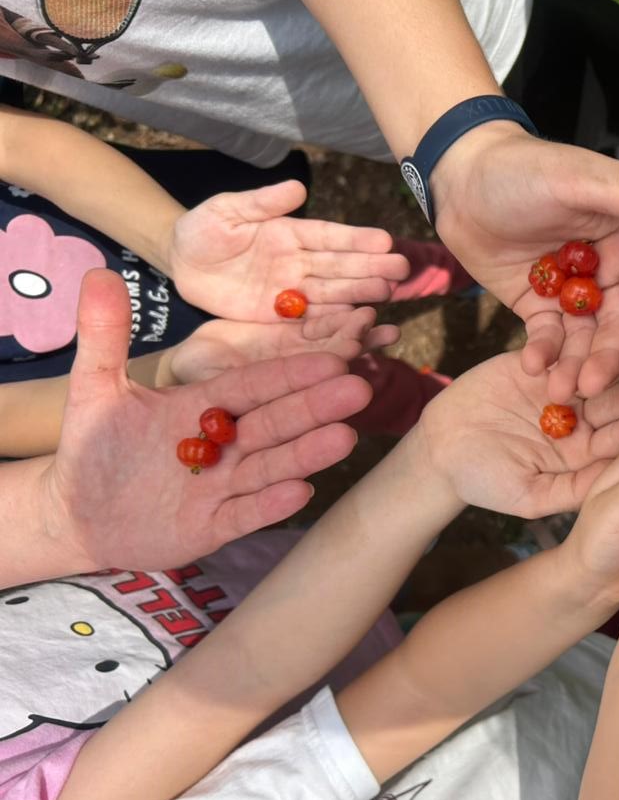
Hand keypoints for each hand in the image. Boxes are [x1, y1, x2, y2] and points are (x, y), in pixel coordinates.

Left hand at [42, 269, 372, 571]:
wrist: (78, 514)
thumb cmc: (93, 449)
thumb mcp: (95, 388)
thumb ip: (105, 335)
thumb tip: (100, 273)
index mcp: (203, 406)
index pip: (252, 387)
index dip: (289, 375)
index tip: (330, 360)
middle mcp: (224, 445)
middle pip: (275, 424)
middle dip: (316, 408)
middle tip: (358, 390)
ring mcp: (223, 487)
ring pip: (270, 466)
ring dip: (307, 453)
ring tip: (345, 438)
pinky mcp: (213, 526)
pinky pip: (246, 514)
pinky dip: (271, 505)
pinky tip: (302, 491)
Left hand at [168, 181, 410, 319]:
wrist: (181, 263)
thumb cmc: (203, 228)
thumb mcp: (226, 210)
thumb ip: (260, 203)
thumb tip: (298, 188)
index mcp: (289, 233)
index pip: (329, 236)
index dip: (356, 239)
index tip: (385, 240)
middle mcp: (298, 262)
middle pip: (340, 266)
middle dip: (371, 267)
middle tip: (402, 269)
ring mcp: (292, 290)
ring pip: (333, 292)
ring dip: (361, 293)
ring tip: (389, 292)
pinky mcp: (280, 316)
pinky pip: (312, 319)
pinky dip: (336, 320)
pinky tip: (360, 319)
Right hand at [413, 350, 618, 517]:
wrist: (439, 451)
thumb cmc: (482, 482)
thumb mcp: (529, 495)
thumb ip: (572, 493)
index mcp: (583, 453)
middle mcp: (577, 419)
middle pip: (618, 401)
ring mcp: (558, 387)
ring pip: (594, 370)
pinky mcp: (534, 360)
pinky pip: (555, 348)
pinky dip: (572, 340)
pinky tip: (600, 322)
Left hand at [429, 126, 618, 401]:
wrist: (459, 178)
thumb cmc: (523, 168)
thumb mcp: (579, 178)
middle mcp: (610, 272)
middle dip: (606, 361)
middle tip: (589, 388)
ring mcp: (574, 293)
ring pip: (584, 340)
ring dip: (575, 366)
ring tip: (559, 391)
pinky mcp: (541, 307)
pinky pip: (548, 338)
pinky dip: (543, 355)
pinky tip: (532, 368)